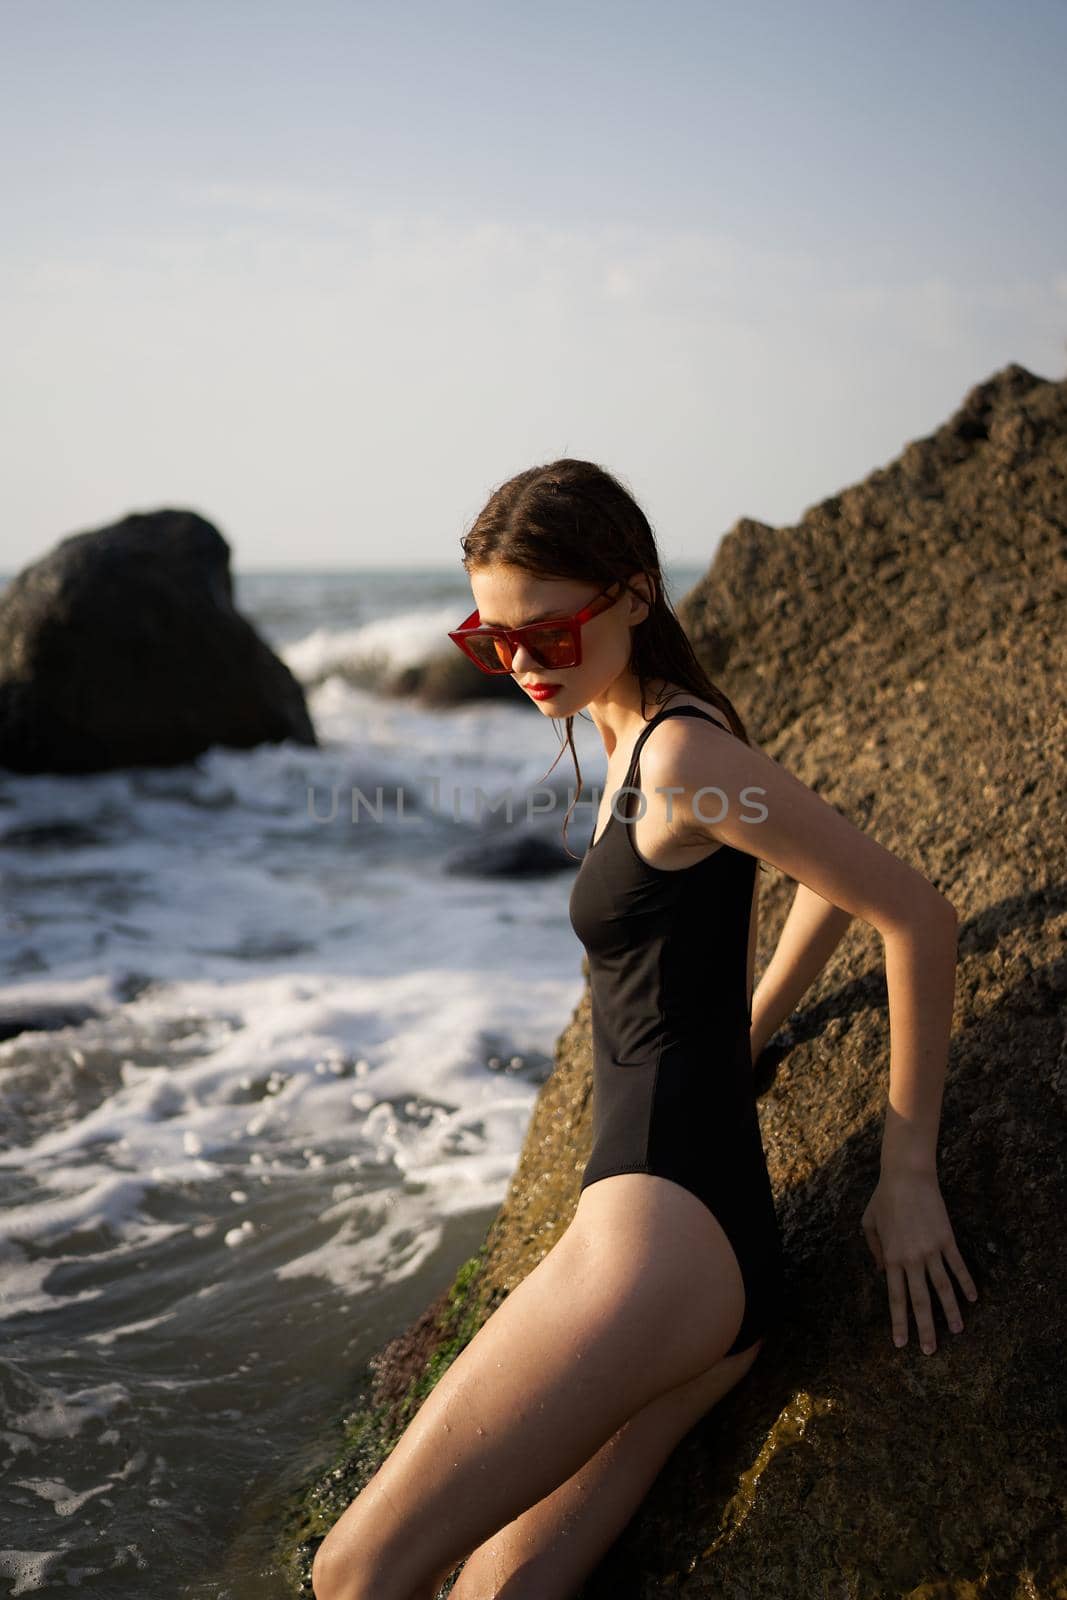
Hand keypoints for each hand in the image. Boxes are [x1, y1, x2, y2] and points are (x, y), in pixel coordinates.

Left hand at [860, 1168, 978, 1352]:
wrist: (907, 1176)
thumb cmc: (883, 1198)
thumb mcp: (868, 1224)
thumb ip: (874, 1250)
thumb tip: (882, 1274)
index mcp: (891, 1257)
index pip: (896, 1298)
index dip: (899, 1323)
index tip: (901, 1344)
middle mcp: (912, 1259)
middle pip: (920, 1301)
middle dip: (925, 1329)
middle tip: (930, 1351)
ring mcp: (931, 1250)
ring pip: (943, 1289)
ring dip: (950, 1312)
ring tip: (957, 1331)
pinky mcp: (947, 1240)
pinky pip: (958, 1267)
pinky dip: (966, 1284)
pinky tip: (972, 1299)